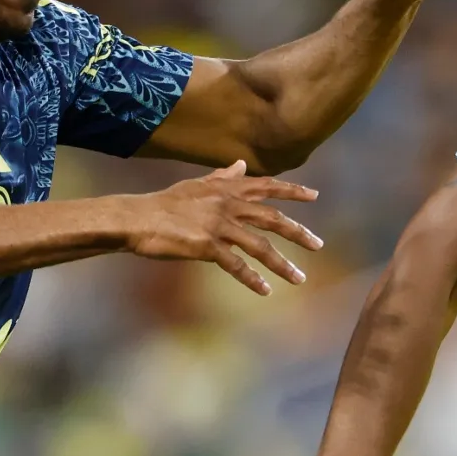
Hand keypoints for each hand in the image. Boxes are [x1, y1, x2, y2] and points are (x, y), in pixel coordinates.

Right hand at [125, 161, 323, 294]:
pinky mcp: (207, 246)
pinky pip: (236, 265)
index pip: (267, 186)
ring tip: (299, 278)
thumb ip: (223, 176)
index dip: (292, 190)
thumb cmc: (165, 202)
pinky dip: (252, 279)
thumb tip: (241, 165)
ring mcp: (219, 225)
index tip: (314, 195)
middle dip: (298, 232)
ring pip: (260, 246)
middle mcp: (228, 204)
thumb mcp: (197, 185)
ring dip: (282, 264)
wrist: (138, 218)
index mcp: (227, 188)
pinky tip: (265, 290)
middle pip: (272, 218)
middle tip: (318, 245)